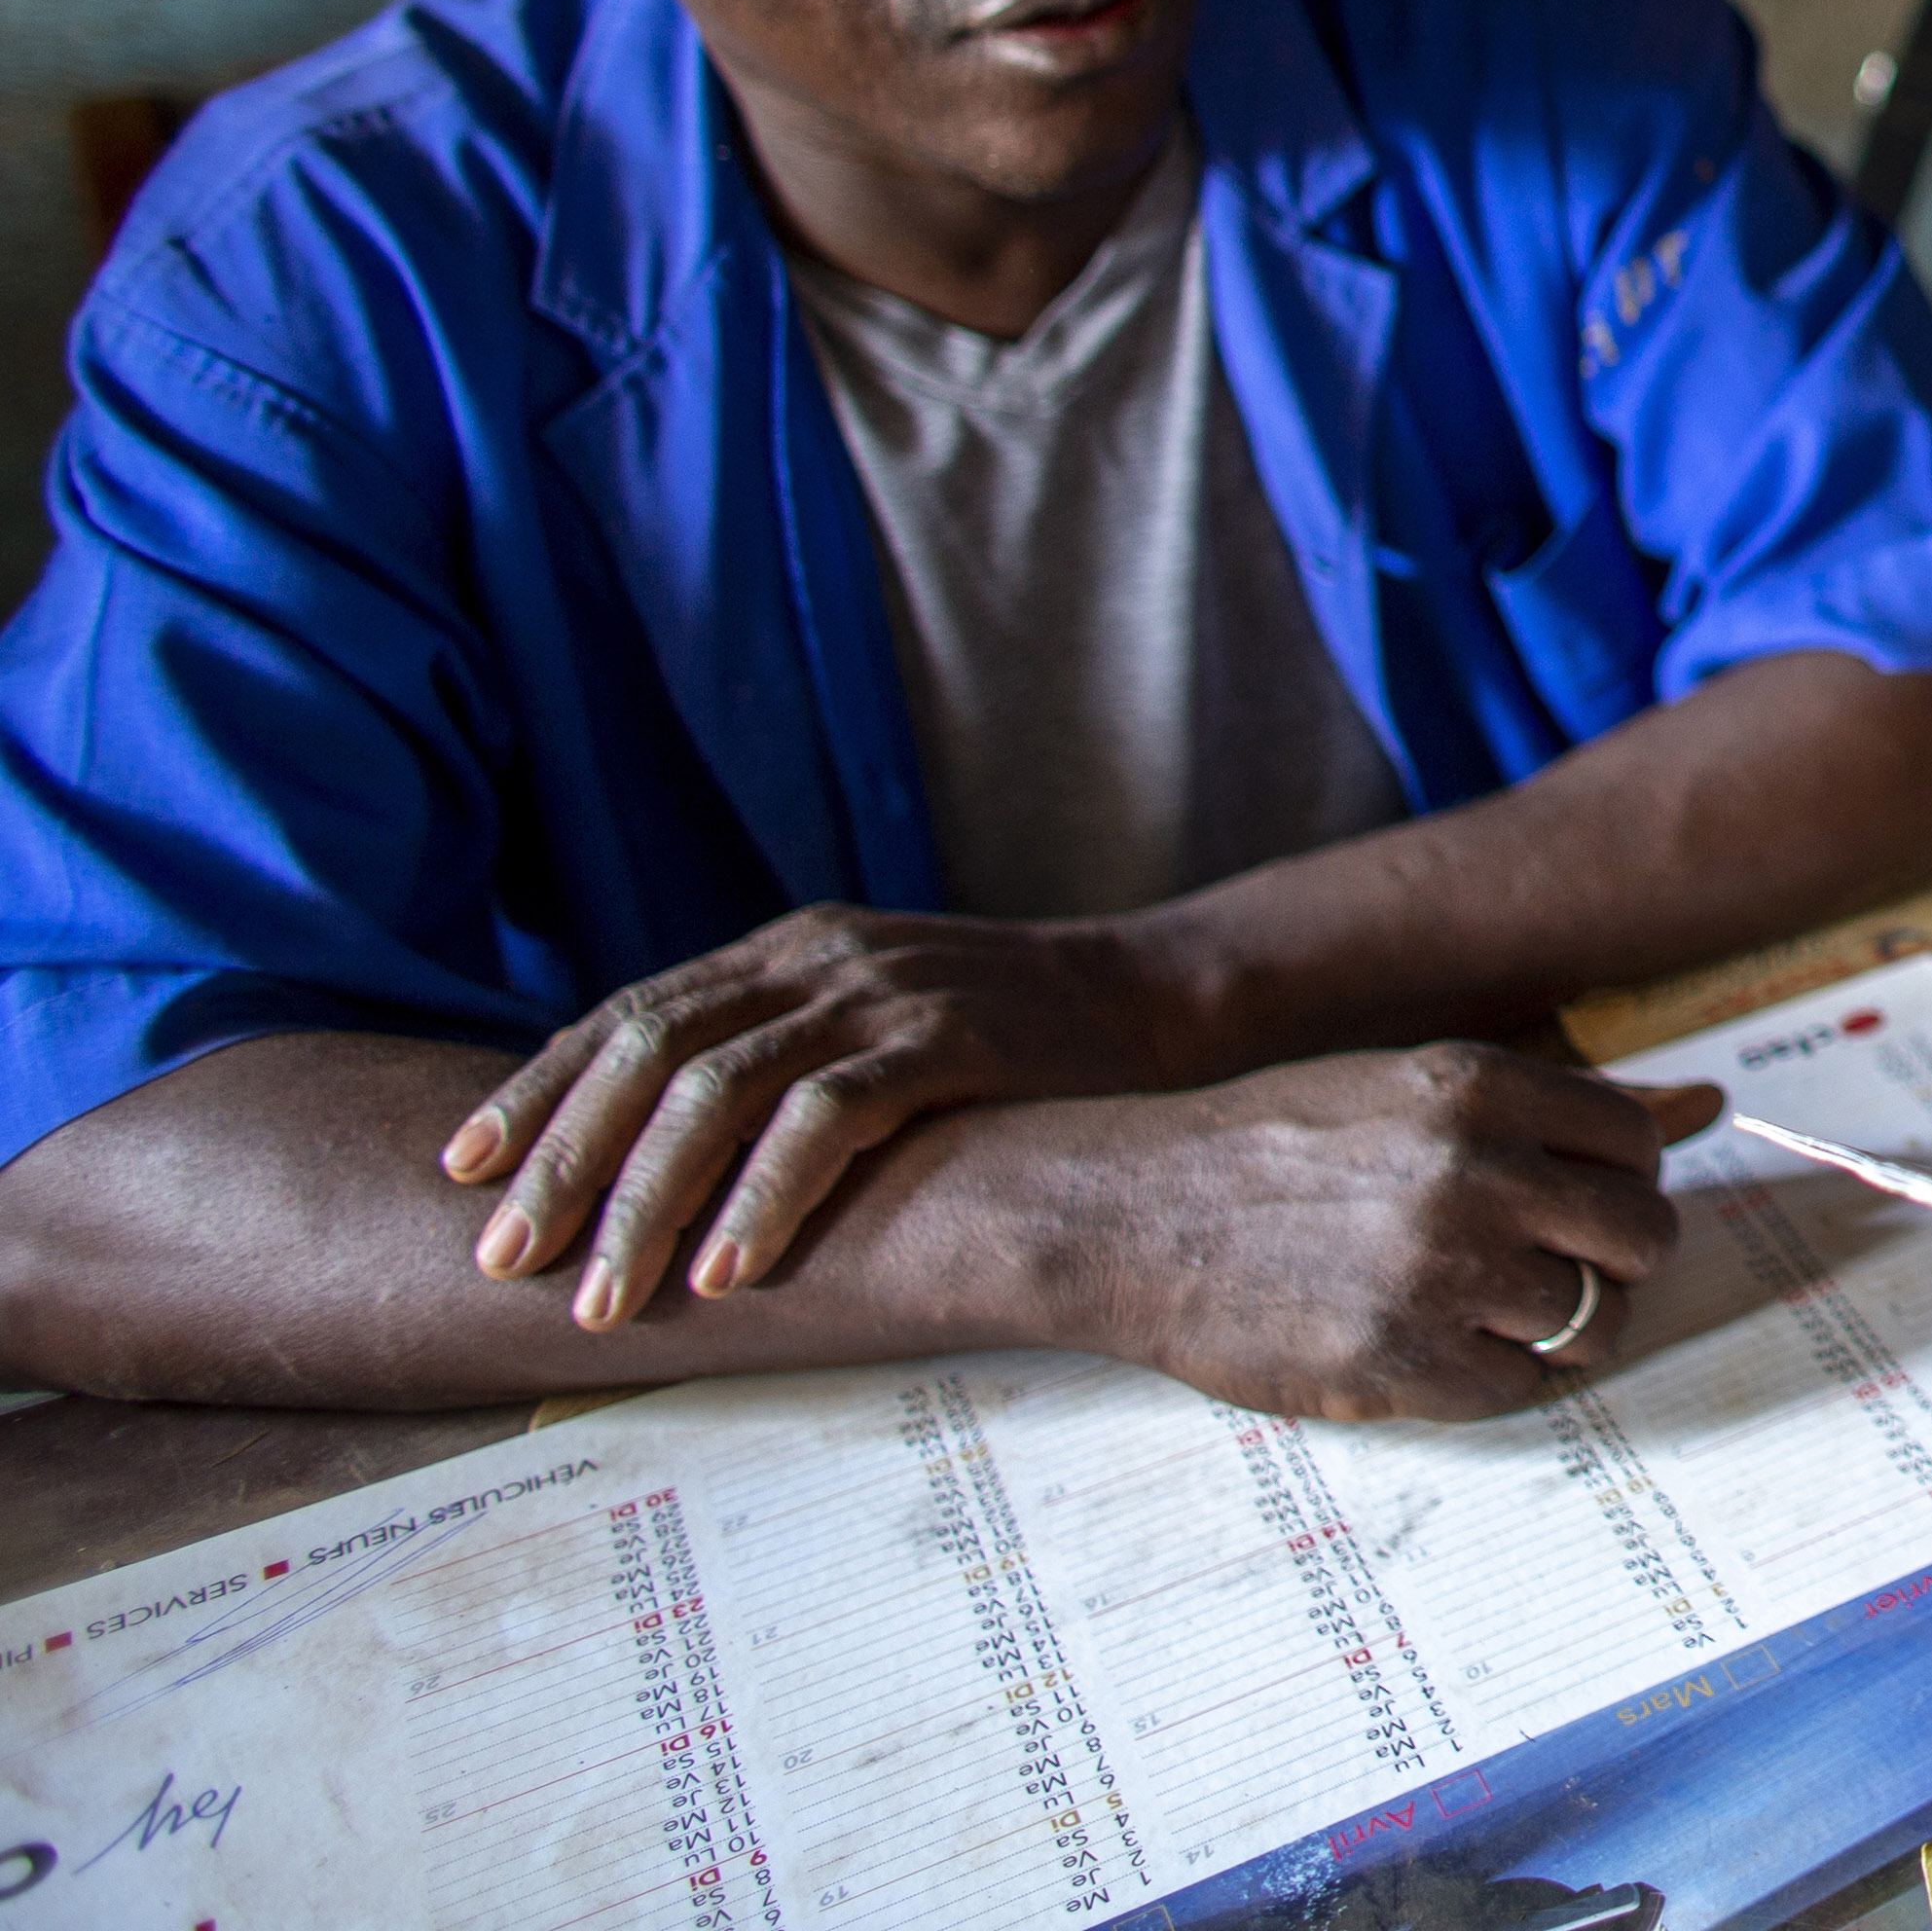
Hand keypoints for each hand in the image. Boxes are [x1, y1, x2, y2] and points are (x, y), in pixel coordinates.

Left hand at [445, 902, 1233, 1328]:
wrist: (1155, 998)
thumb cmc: (1004, 1039)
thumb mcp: (869, 1019)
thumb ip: (776, 1055)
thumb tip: (648, 1152)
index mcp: (784, 949)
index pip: (626, 1015)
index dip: (536, 1092)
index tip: (461, 1172)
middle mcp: (817, 958)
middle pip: (650, 1051)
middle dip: (565, 1160)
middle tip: (504, 1256)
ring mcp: (883, 995)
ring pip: (720, 1092)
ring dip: (646, 1200)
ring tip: (605, 1297)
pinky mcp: (950, 1041)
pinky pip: (828, 1120)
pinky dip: (764, 1198)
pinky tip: (729, 1269)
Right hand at [1005, 1046, 1721, 1420]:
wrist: (1136, 1215)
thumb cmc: (1283, 1148)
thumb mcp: (1419, 1092)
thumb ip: (1568, 1107)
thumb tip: (1707, 1105)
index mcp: (1483, 1090)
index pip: (1642, 1146)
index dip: (1618, 1183)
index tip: (1572, 1201)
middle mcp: (1475, 1173)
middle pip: (1643, 1237)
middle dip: (1615, 1262)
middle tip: (1551, 1269)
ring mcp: (1440, 1272)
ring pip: (1596, 1322)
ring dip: (1561, 1330)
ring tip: (1491, 1313)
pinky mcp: (1402, 1361)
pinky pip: (1523, 1389)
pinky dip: (1498, 1380)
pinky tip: (1440, 1350)